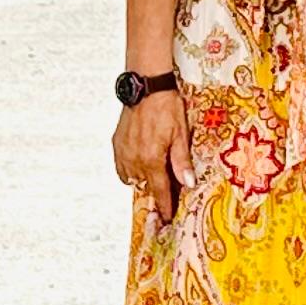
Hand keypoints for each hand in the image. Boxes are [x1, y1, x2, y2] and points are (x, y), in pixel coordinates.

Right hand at [113, 88, 190, 228]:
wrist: (146, 87)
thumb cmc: (166, 107)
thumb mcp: (181, 134)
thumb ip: (181, 161)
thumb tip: (188, 183)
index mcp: (151, 159)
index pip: (159, 190)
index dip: (165, 205)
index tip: (168, 217)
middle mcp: (134, 159)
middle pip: (146, 185)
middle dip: (156, 190)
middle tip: (167, 192)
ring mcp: (123, 152)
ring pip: (132, 178)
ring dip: (144, 179)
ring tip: (155, 172)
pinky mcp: (117, 143)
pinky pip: (122, 166)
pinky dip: (131, 169)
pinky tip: (141, 163)